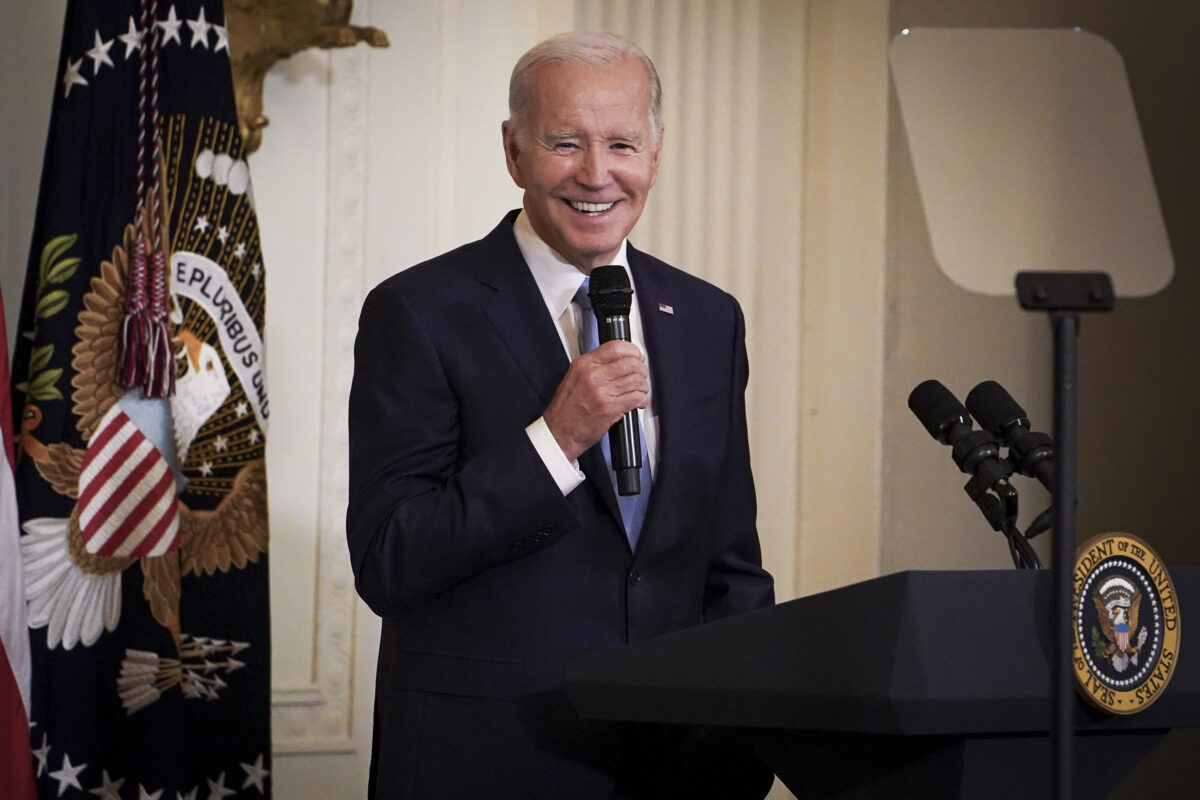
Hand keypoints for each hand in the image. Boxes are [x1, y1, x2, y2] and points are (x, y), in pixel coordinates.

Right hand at [543, 340, 648, 460]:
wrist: (559, 433)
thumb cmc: (565, 409)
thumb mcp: (573, 377)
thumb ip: (593, 366)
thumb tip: (617, 360)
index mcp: (583, 364)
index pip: (616, 347)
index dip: (633, 350)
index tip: (637, 356)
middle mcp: (592, 375)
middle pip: (630, 363)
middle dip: (641, 370)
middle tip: (641, 375)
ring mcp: (601, 392)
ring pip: (636, 380)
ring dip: (643, 386)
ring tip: (640, 391)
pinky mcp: (610, 408)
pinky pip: (636, 397)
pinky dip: (642, 400)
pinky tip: (639, 402)